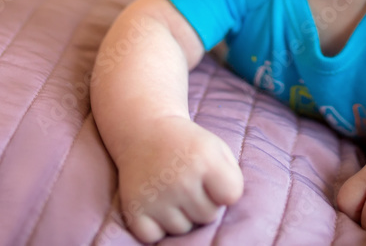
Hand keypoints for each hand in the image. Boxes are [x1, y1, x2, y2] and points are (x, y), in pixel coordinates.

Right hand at [115, 116, 242, 241]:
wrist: (144, 131)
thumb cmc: (187, 144)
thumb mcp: (217, 148)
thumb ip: (231, 177)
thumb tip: (228, 209)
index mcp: (204, 160)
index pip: (232, 196)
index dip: (226, 189)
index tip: (214, 178)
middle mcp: (180, 181)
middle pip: (208, 216)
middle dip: (203, 202)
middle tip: (189, 182)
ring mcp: (156, 198)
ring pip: (183, 229)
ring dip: (181, 214)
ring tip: (172, 190)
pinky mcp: (134, 210)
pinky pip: (154, 237)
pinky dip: (156, 227)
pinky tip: (156, 204)